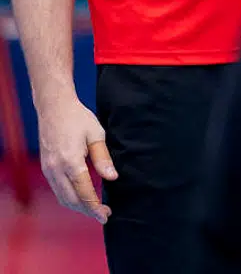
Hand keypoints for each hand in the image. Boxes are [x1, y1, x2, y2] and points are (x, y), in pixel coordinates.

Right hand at [35, 95, 116, 222]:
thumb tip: (112, 178)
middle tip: (104, 215)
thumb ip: (103, 158)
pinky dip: (69, 198)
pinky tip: (81, 198)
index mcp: (70, 161)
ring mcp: (48, 170)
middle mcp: (56, 169)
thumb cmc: (78, 119)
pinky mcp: (46, 168)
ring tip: (95, 209)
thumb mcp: (96, 134)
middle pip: (71, 199)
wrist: (54, 108)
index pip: (84, 192)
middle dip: (88, 210)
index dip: (95, 206)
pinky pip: (57, 189)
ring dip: (78, 206)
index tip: (106, 215)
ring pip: (62, 197)